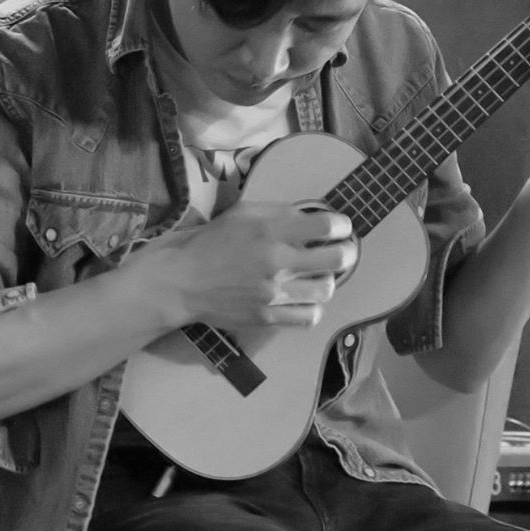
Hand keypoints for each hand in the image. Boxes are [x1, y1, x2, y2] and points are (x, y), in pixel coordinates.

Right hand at [148, 200, 357, 328]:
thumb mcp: (242, 213)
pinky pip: (309, 316)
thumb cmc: (211, 242)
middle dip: (347, 252)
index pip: (328, 225)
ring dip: (327, 281)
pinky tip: (305, 300)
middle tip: (343, 252)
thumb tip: (311, 218)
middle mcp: (277, 260)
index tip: (341, 228)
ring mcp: (274, 292)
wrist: (182, 281)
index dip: (342, 226)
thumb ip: (279, 214)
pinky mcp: (268, 317)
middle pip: (337, 258)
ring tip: (318, 277)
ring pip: (327, 289)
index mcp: (271, 229)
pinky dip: (313, 307)